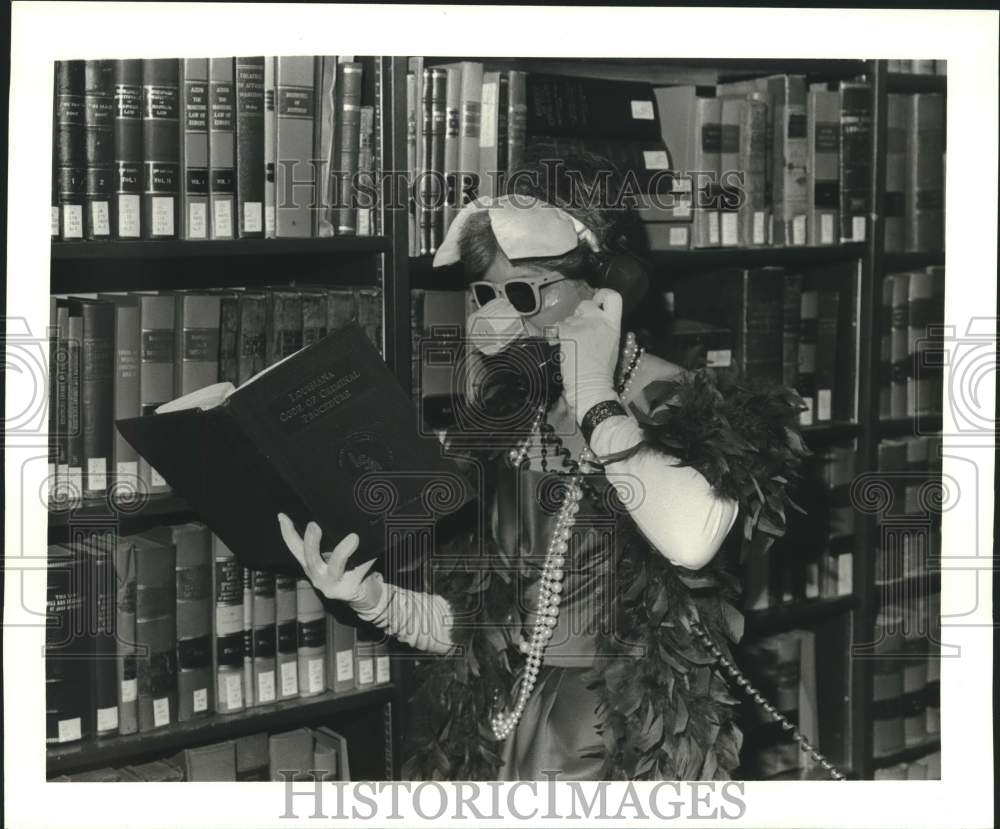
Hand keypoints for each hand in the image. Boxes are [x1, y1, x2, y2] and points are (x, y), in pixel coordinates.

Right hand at [277, 514, 381, 610]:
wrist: (365, 597)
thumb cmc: (349, 571)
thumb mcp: (334, 557)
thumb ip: (329, 543)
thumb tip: (329, 515)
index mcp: (311, 565)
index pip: (295, 548)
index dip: (287, 533)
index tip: (282, 516)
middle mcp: (317, 576)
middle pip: (310, 559)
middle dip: (311, 542)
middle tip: (314, 525)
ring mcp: (332, 585)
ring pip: (335, 567)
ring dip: (342, 552)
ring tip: (353, 538)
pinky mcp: (349, 590)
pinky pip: (359, 572)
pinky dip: (367, 560)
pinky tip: (374, 552)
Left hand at [554, 288, 623, 419]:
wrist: (591, 386)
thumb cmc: (602, 373)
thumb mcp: (612, 346)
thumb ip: (604, 329)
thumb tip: (591, 323)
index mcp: (613, 325)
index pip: (613, 297)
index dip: (603, 294)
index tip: (597, 301)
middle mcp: (599, 320)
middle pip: (586, 304)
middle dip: (579, 314)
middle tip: (578, 330)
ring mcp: (582, 325)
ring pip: (568, 317)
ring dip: (567, 328)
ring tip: (569, 346)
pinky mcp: (567, 332)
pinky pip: (556, 327)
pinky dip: (555, 335)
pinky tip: (558, 345)